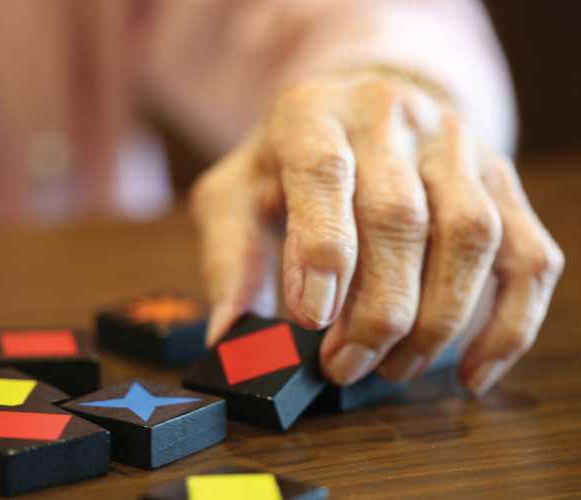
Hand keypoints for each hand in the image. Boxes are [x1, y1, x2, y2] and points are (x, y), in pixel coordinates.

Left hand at [191, 71, 563, 395]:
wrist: (364, 107)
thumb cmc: (292, 161)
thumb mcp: (237, 193)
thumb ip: (230, 257)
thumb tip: (228, 337)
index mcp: (313, 112)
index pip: (324, 171)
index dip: (323, 249)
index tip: (312, 319)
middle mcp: (391, 116)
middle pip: (400, 216)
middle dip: (376, 309)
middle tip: (343, 365)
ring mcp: (456, 146)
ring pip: (471, 236)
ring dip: (436, 320)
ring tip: (394, 367)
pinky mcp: (500, 180)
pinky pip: (526, 255)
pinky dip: (507, 323)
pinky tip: (472, 370)